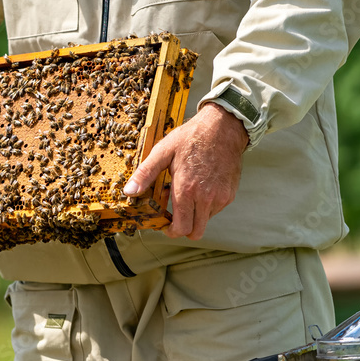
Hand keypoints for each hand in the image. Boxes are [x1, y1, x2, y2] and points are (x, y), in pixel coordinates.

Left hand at [123, 102, 248, 239]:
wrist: (222, 128)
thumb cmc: (191, 138)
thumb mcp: (162, 151)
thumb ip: (145, 174)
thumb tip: (129, 191)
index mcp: (187, 190)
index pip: (181, 228)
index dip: (170, 231)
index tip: (164, 225)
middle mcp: (206, 198)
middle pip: (195, 232)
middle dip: (182, 229)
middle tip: (173, 216)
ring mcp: (220, 197)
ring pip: (205, 221)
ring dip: (194, 215)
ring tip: (185, 193)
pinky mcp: (230, 194)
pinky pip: (215, 209)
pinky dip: (205, 205)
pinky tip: (198, 187)